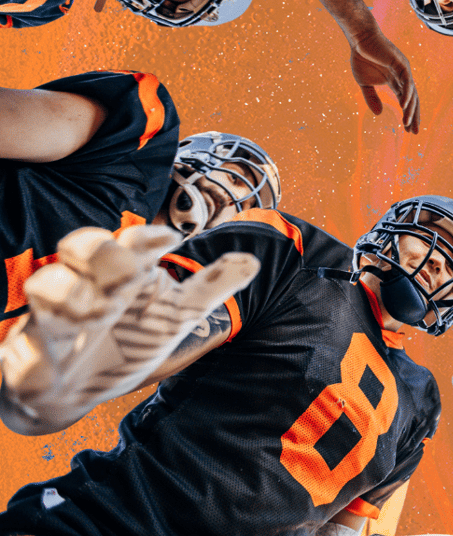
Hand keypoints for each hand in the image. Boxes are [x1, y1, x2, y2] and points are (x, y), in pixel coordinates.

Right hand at [0, 226, 258, 433]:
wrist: (76, 390)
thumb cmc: (126, 339)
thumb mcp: (174, 315)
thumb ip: (209, 287)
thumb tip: (253, 261)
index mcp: (122, 273)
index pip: (130, 240)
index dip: (148, 236)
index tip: (172, 240)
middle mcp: (84, 286)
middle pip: (81, 245)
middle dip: (104, 253)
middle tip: (130, 275)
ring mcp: (50, 319)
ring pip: (46, 285)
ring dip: (67, 294)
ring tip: (96, 313)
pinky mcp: (24, 357)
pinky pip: (18, 352)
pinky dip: (30, 359)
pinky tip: (46, 370)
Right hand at [350, 29, 419, 133]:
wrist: (360, 39)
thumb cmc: (362, 57)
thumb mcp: (364, 83)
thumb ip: (372, 98)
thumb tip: (378, 114)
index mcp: (396, 81)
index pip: (406, 101)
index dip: (408, 115)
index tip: (409, 131)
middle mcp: (403, 77)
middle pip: (413, 100)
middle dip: (414, 116)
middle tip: (414, 132)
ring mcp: (404, 70)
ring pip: (411, 93)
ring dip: (410, 109)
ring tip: (408, 122)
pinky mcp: (401, 64)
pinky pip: (407, 82)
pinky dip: (407, 94)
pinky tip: (405, 106)